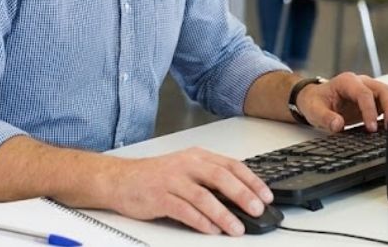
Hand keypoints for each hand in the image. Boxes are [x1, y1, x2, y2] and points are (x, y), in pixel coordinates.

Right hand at [106, 147, 272, 235]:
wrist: (121, 179)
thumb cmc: (156, 176)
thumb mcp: (186, 170)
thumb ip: (210, 180)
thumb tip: (241, 198)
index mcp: (196, 157)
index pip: (230, 165)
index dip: (251, 180)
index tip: (266, 195)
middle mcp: (186, 165)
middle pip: (220, 177)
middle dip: (242, 194)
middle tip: (257, 209)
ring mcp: (171, 180)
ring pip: (203, 196)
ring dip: (223, 213)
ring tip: (237, 227)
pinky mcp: (158, 197)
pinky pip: (183, 210)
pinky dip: (200, 221)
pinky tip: (211, 230)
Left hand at [296, 72, 387, 132]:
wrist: (316, 98)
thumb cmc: (315, 102)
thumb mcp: (314, 111)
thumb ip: (325, 117)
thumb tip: (337, 125)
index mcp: (347, 82)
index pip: (364, 93)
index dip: (370, 111)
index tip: (371, 128)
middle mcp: (362, 82)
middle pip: (385, 90)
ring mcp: (371, 89)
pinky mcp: (376, 99)